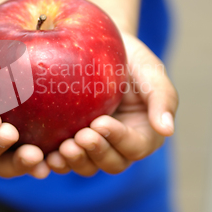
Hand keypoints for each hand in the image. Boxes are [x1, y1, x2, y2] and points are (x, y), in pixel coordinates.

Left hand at [46, 32, 177, 175]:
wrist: (100, 46)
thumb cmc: (130, 58)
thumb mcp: (150, 70)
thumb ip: (162, 97)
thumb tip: (167, 130)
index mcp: (143, 133)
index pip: (134, 146)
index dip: (117, 139)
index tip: (99, 123)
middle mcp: (119, 145)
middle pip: (111, 163)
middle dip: (95, 153)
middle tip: (79, 137)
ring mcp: (94, 145)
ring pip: (87, 166)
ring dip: (75, 162)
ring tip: (62, 148)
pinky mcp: (70, 140)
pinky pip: (64, 159)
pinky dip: (56, 161)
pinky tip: (45, 155)